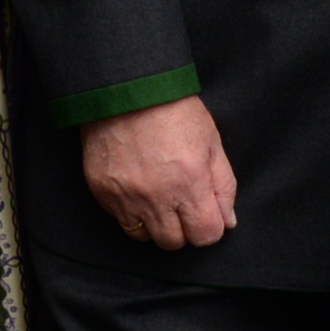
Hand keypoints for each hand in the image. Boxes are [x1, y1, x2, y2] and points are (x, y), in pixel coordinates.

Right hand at [82, 95, 237, 249]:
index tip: (205, 213)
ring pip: (143, 236)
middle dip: (182, 229)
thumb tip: (227, 221)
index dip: (209, 227)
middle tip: (180, 203)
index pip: (205, 235)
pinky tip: (135, 186)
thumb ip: (223, 185)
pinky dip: (130, 210)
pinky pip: (119, 218)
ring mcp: (125, 196)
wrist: (125, 88)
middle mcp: (157, 196)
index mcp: (190, 182)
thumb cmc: (173, 109)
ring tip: (156, 197)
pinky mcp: (101, 191)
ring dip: (154, 223)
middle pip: (173, 242)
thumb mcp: (211, 141)